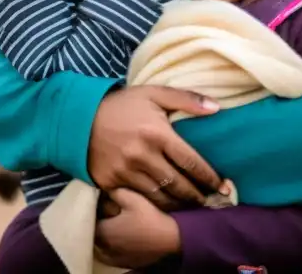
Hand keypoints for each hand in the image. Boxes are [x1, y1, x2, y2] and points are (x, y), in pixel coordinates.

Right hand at [88, 86, 223, 210]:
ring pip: (160, 198)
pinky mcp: (111, 183)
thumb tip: (217, 108)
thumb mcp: (153, 94)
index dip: (209, 177)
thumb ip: (186, 99)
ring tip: (192, 207)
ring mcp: (125, 172)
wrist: (79, 118)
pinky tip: (165, 207)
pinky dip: (154, 206)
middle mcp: (143, 156)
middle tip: (211, 202)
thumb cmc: (122, 105)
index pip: (191, 162)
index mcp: (157, 134)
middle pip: (179, 185)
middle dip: (198, 196)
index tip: (222, 186)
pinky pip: (138, 200)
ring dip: (179, 205)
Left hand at [95, 189, 180, 269]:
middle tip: (103, 215)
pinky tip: (117, 241)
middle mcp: (106, 249)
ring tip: (109, 228)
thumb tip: (104, 189)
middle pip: (93, 237)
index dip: (91, 213)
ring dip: (101, 240)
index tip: (97, 205)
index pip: (88, 222)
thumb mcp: (132, 198)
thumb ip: (115, 192)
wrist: (171, 238)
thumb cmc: (150, 217)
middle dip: (95, 226)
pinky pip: (110, 258)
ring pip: (100, 250)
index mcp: (104, 232)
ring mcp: (115, 259)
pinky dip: (109, 250)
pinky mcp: (125, 264)